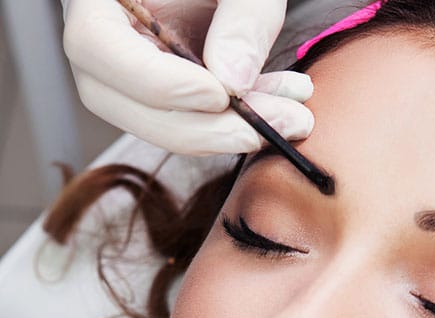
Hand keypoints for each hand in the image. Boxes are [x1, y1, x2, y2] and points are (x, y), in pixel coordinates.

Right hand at [61, 0, 313, 154]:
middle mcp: (100, 31)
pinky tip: (280, 107)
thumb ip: (242, 19)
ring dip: (223, 130)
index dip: (157, 82)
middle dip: (197, 128)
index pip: (95, 44)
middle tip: (262, 130)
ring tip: (289, 117)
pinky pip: (182, 118)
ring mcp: (123, 63)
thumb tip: (233, 84)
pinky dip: (232, 122)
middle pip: (115, 99)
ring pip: (150, 119)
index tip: (220, 97)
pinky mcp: (157, 85)